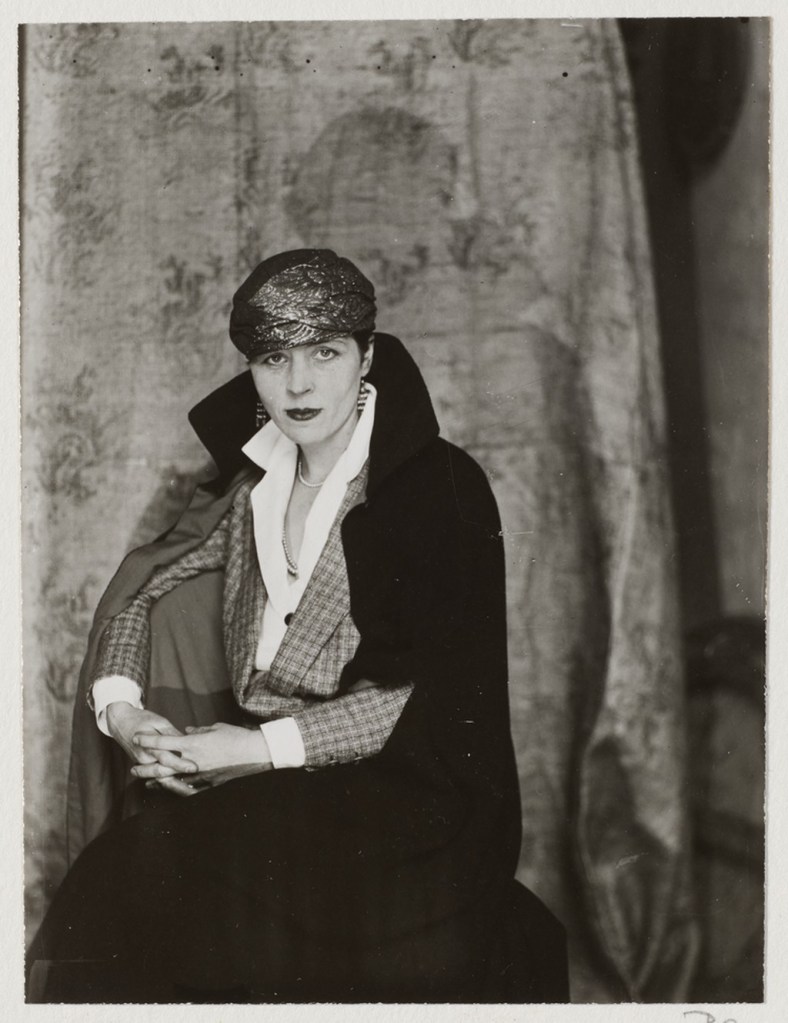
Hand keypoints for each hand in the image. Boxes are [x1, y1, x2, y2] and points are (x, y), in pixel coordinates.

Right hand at [106, 702, 196, 778]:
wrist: (120, 722)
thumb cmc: (140, 719)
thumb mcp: (158, 721)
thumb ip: (171, 734)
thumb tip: (186, 742)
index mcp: (148, 746)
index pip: (167, 758)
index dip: (181, 764)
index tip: (194, 766)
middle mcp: (144, 758)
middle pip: (163, 771)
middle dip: (179, 775)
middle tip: (195, 774)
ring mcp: (141, 762)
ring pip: (159, 774)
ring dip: (173, 779)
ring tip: (189, 781)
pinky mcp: (142, 763)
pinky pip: (154, 772)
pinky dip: (166, 776)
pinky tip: (179, 779)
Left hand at [132, 722, 272, 795]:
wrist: (256, 753)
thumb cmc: (237, 737)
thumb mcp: (216, 728)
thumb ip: (199, 731)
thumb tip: (188, 731)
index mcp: (193, 744)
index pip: (164, 741)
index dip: (148, 740)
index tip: (137, 738)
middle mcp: (193, 761)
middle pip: (162, 765)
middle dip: (146, 766)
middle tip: (133, 767)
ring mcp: (200, 775)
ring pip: (173, 780)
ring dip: (158, 781)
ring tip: (148, 783)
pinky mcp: (209, 784)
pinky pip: (190, 789)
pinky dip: (179, 789)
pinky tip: (172, 791)